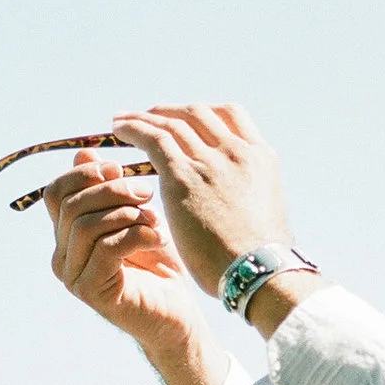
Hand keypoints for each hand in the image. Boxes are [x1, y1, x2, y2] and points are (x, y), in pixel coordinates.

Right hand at [43, 148, 198, 356]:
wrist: (179, 315)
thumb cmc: (160, 266)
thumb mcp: (135, 217)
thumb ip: (108, 191)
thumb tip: (85, 154)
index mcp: (66, 236)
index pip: (56, 193)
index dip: (84, 174)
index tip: (119, 168)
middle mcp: (62, 257)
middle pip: (71, 205)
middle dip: (112, 191)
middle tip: (147, 193)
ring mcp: (73, 277)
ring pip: (86, 225)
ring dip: (126, 214)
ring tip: (156, 220)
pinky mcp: (91, 292)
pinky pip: (106, 248)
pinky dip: (136, 235)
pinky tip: (159, 239)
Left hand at [108, 105, 292, 298]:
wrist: (259, 272)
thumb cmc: (262, 261)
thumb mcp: (266, 217)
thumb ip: (249, 200)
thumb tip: (240, 210)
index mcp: (261, 158)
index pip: (231, 115)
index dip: (204, 113)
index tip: (186, 119)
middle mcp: (236, 151)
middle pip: (197, 113)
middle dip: (170, 111)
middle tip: (150, 116)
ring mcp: (210, 161)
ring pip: (172, 122)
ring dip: (144, 117)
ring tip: (123, 121)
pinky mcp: (184, 176)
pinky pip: (153, 138)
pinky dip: (134, 129)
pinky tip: (118, 130)